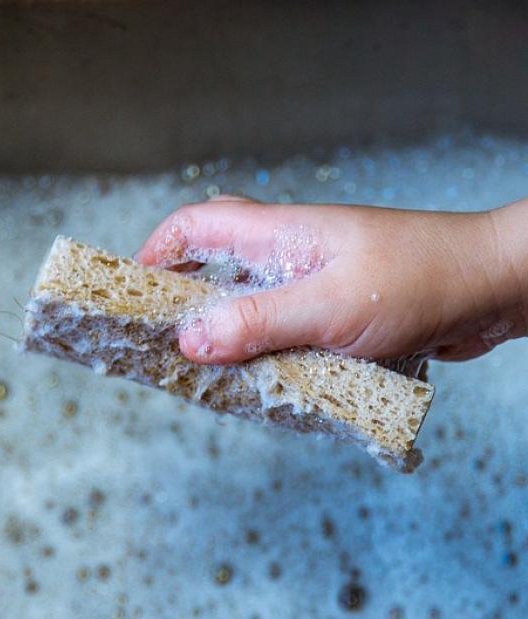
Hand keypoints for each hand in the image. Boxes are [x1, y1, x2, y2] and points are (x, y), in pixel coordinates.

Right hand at [137, 196, 527, 365]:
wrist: (492, 290)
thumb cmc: (422, 280)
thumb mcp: (328, 308)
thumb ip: (257, 324)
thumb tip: (188, 339)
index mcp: (282, 236)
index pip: (196, 226)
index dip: (154, 255)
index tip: (126, 297)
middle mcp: (293, 257)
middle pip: (216, 273)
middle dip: (183, 309)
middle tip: (159, 353)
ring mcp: (316, 287)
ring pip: (251, 313)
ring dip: (230, 346)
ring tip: (208, 383)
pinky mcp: (339, 319)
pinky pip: (287, 341)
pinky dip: (271, 364)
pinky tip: (268, 392)